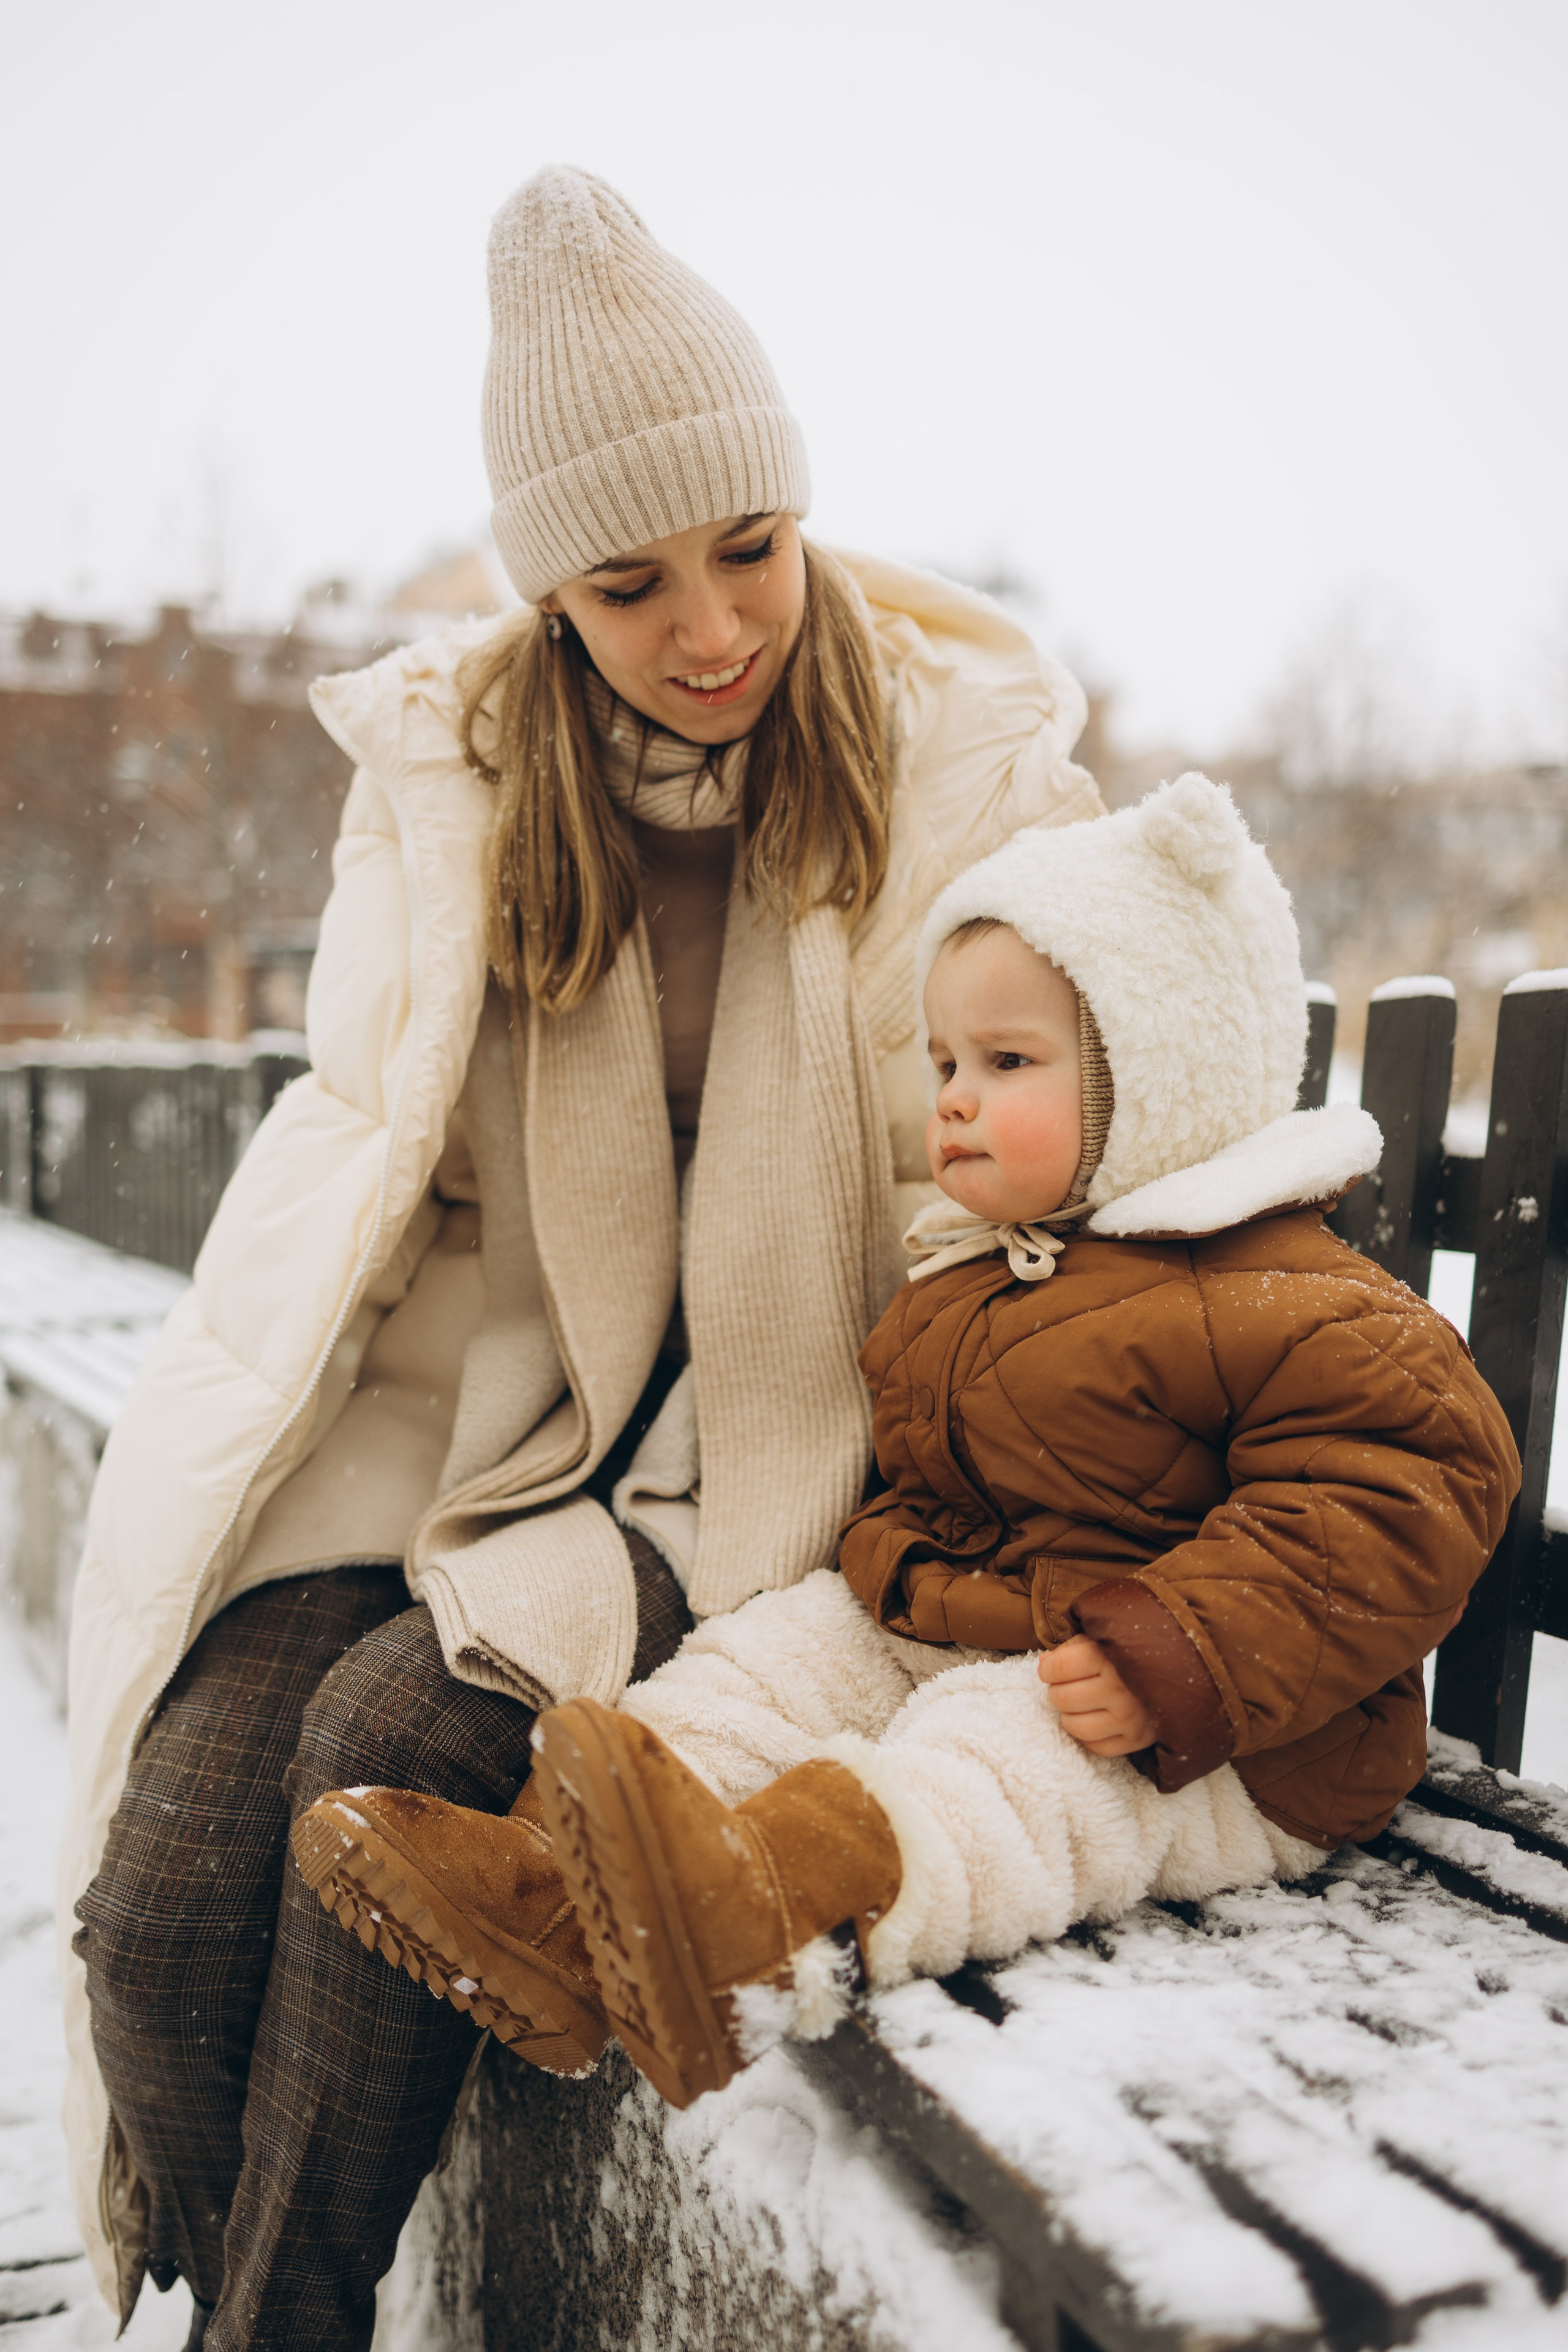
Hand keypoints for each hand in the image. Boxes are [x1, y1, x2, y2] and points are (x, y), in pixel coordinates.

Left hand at [1039, 1636, 1157, 1756]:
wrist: (1178, 1670)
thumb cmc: (1129, 1652)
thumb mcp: (1100, 1638)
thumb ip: (1070, 1648)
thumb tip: (1045, 1663)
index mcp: (1109, 1657)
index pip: (1059, 1668)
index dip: (1048, 1669)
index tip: (1051, 1669)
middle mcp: (1120, 1690)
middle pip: (1063, 1699)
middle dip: (1057, 1691)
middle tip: (1066, 1686)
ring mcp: (1129, 1718)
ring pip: (1076, 1727)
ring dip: (1069, 1716)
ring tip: (1078, 1705)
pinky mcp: (1137, 1740)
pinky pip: (1096, 1748)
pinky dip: (1088, 1737)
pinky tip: (1093, 1720)